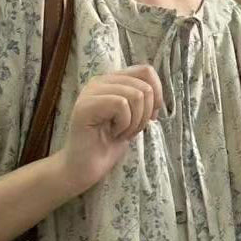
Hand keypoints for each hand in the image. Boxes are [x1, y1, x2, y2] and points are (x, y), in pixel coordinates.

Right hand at [55, 64, 164, 192]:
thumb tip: (158, 96)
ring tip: (120, 134)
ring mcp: (91, 91)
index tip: (150, 117)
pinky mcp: (86, 105)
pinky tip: (112, 134)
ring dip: (134, 122)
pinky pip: (121, 105)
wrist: (83, 170)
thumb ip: (141, 102)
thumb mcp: (132, 120)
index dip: (157, 94)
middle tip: (129, 131)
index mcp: (111, 81)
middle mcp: (100, 81)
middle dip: (145, 115)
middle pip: (144, 86)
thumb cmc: (107, 147)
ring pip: (135, 95)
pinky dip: (124, 125)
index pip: (146, 71)